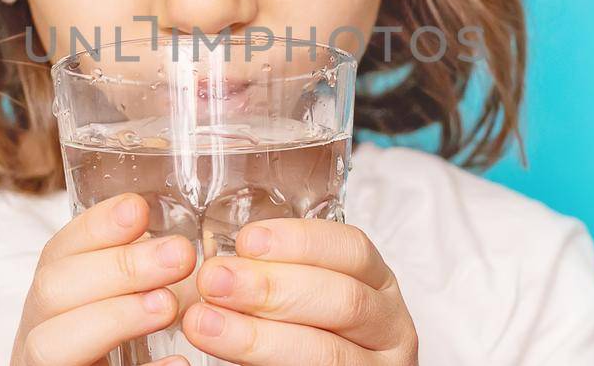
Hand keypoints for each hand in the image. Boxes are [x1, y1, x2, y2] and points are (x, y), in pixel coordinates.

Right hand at [10, 193, 196, 365]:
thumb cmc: (121, 358)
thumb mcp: (123, 309)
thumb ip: (138, 278)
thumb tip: (182, 236)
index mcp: (51, 307)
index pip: (56, 255)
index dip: (94, 228)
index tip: (139, 208)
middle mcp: (39, 339)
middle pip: (51, 293)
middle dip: (116, 268)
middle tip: (179, 254)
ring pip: (51, 345)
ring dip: (111, 317)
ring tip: (168, 307)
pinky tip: (175, 364)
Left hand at [181, 218, 418, 364]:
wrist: (300, 365)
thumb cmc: (301, 335)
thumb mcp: (299, 297)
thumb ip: (270, 275)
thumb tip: (219, 259)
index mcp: (377, 286)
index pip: (353, 250)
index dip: (300, 241)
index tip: (246, 240)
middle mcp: (388, 328)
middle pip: (344, 301)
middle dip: (272, 289)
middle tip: (214, 281)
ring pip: (328, 353)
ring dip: (259, 337)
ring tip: (205, 324)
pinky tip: (227, 361)